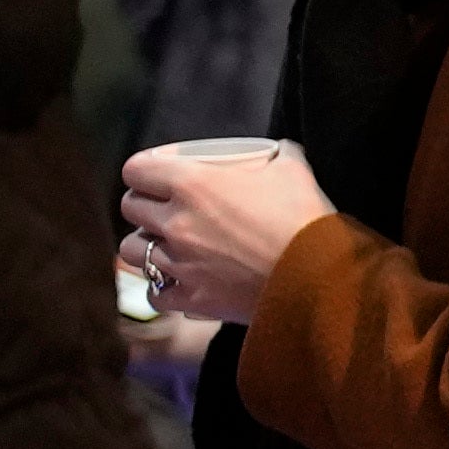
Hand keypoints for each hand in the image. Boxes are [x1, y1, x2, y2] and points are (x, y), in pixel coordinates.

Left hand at [116, 137, 338, 331]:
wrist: (318, 276)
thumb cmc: (305, 219)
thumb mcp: (294, 170)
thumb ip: (278, 154)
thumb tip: (280, 152)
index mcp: (193, 183)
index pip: (136, 169)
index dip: (143, 170)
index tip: (155, 176)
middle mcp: (176, 221)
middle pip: (129, 207)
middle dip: (143, 205)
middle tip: (163, 208)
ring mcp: (180, 262)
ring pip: (132, 250)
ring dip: (146, 245)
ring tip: (165, 246)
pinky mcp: (191, 297)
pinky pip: (155, 293)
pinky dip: (162, 287)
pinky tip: (177, 282)